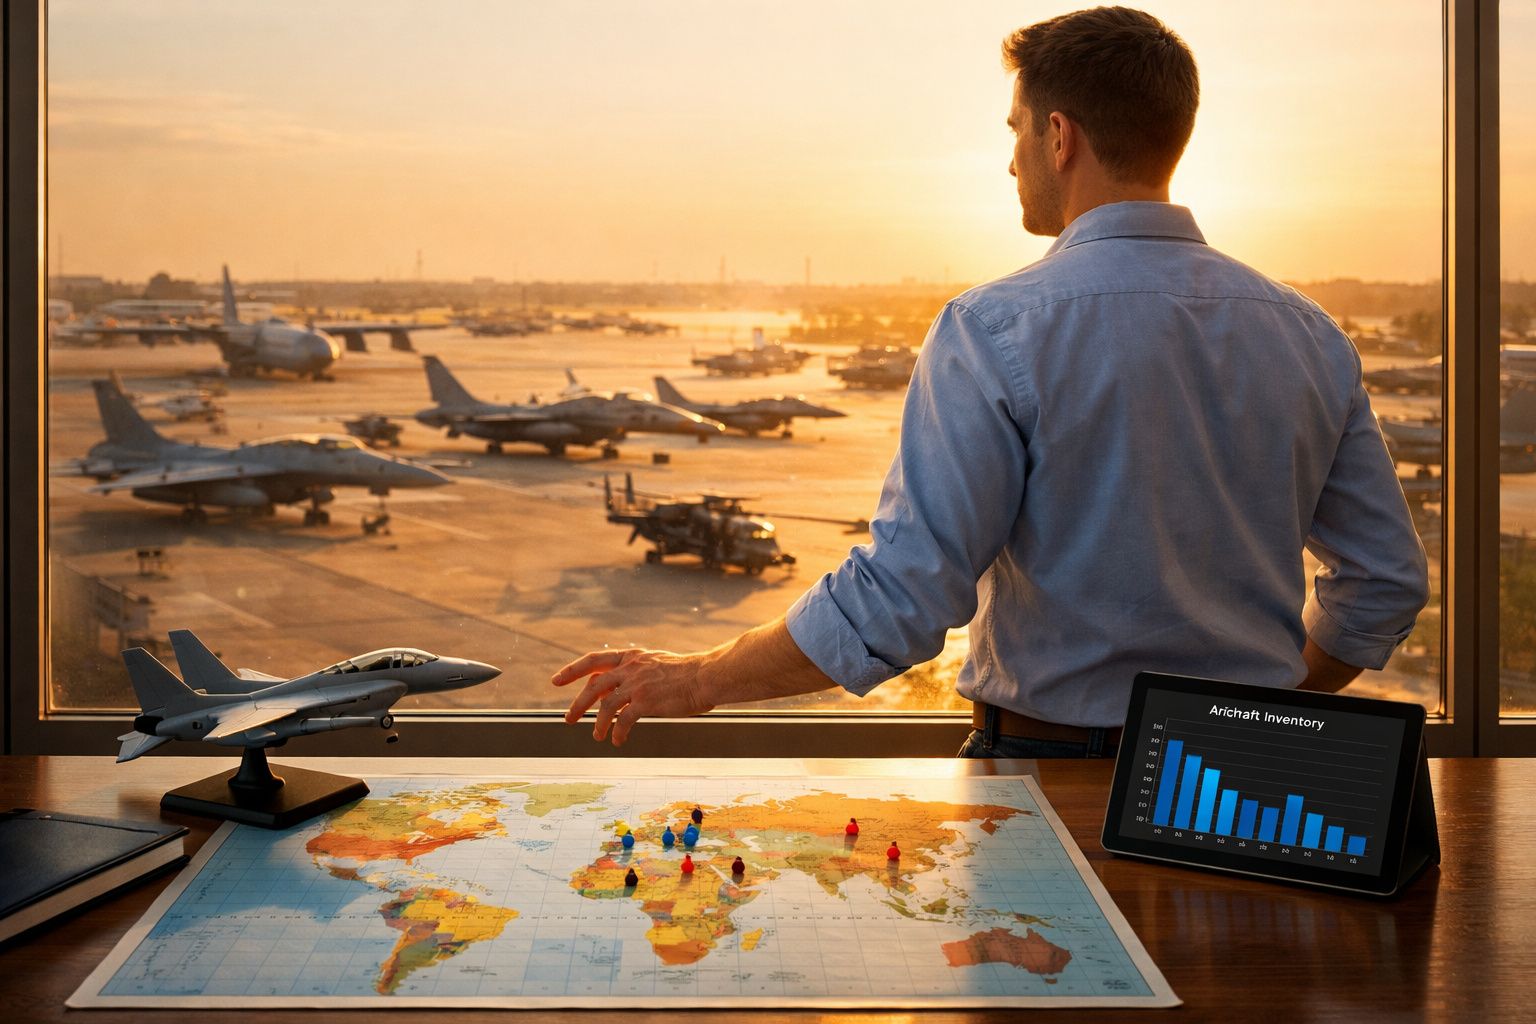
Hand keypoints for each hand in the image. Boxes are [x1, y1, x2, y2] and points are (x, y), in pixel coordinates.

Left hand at [551, 648, 716, 746]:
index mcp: (632, 656)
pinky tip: (618, 740)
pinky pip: (623, 721)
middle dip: (578, 704)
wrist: (707, 676)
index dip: (573, 670)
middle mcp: (631, 668)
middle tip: (568, 719)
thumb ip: (636, 673)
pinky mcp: (646, 701)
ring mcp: (637, 684)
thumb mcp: (656, 664)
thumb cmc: (688, 673)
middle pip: (593, 685)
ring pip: (605, 706)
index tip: (557, 679)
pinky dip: (617, 732)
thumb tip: (618, 689)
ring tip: (597, 736)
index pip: (594, 660)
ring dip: (598, 724)